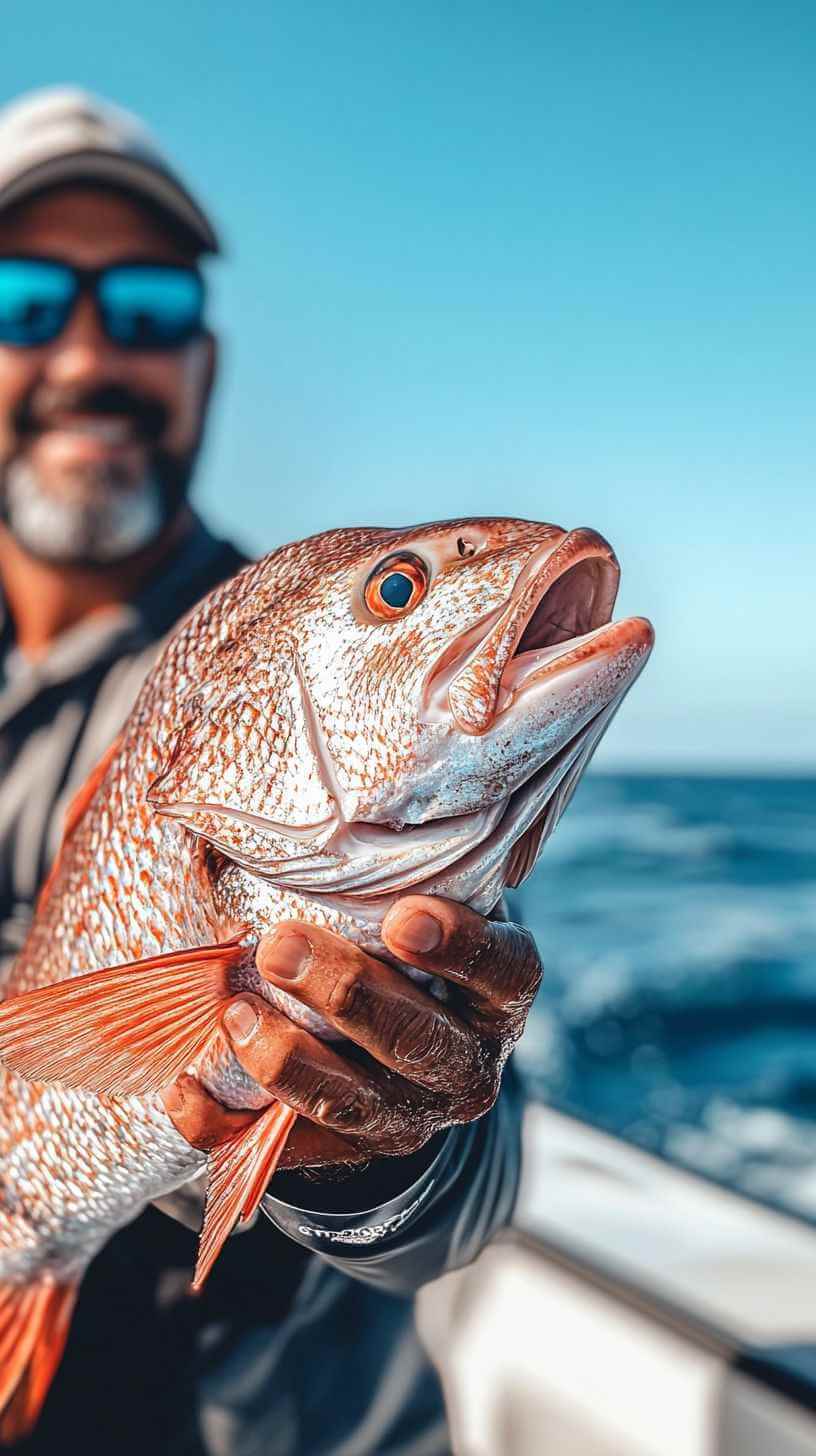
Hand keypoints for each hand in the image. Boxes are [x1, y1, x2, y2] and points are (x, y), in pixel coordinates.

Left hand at [162, 895, 540, 1171]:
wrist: (396, 1055)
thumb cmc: (400, 949)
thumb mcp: (418, 906)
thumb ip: (390, 873)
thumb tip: (303, 801)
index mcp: (497, 998)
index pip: (503, 972)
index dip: (459, 948)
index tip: (401, 916)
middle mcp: (466, 1066)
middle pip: (417, 1040)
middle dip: (345, 994)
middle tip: (277, 947)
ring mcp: (410, 1120)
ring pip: (355, 1105)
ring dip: (289, 1061)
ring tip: (232, 1012)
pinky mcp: (347, 1157)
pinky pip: (282, 1152)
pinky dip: (226, 1127)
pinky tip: (183, 1089)